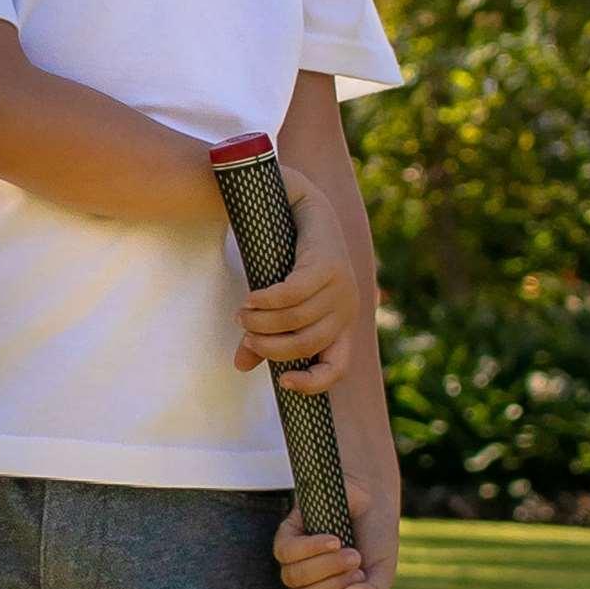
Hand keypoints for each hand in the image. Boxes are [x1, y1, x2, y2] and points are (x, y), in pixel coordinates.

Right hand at [232, 167, 357, 392]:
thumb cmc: (289, 260)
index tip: (283, 383)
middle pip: (307, 344)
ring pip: (297, 319)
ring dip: (262, 323)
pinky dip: (267, 301)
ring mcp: (341, 285)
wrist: (300, 205)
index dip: (314, 383)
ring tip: (242, 315)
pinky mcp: (327, 264)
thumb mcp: (279, 305)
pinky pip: (293, 294)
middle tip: (245, 334)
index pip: (338, 367)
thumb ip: (265, 335)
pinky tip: (250, 299)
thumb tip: (241, 366)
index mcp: (343, 323)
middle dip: (271, 346)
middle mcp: (349, 307)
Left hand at [273, 480, 398, 588]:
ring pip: (294, 578)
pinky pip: (287, 553)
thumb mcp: (382, 573)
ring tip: (351, 552)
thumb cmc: (375, 539)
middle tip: (358, 568)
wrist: (372, 497)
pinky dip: (312, 548)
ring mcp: (296, 562)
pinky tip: (333, 540)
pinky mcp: (287, 536)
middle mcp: (308, 586)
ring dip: (327, 567)